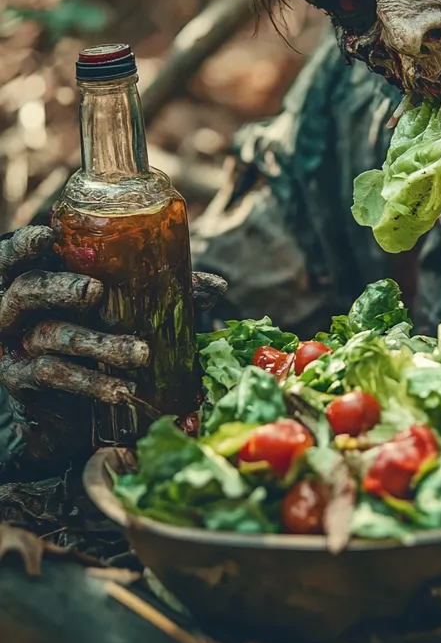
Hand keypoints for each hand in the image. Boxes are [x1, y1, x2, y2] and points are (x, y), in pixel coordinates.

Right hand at [0, 225, 225, 461]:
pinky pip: (54, 376)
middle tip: (95, 291)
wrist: (69, 404)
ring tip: (140, 353)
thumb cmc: (97, 334)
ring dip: (99, 344)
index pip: (19, 253)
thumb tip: (218, 286)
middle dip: (61, 288)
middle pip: (29, 289)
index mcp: (41, 274)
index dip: (25, 244)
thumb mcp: (121, 306)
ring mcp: (16, 343)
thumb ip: (160, 290)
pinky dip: (91, 382)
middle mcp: (20, 306)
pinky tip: (120, 390)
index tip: (46, 237)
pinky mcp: (23, 379)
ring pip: (52, 335)